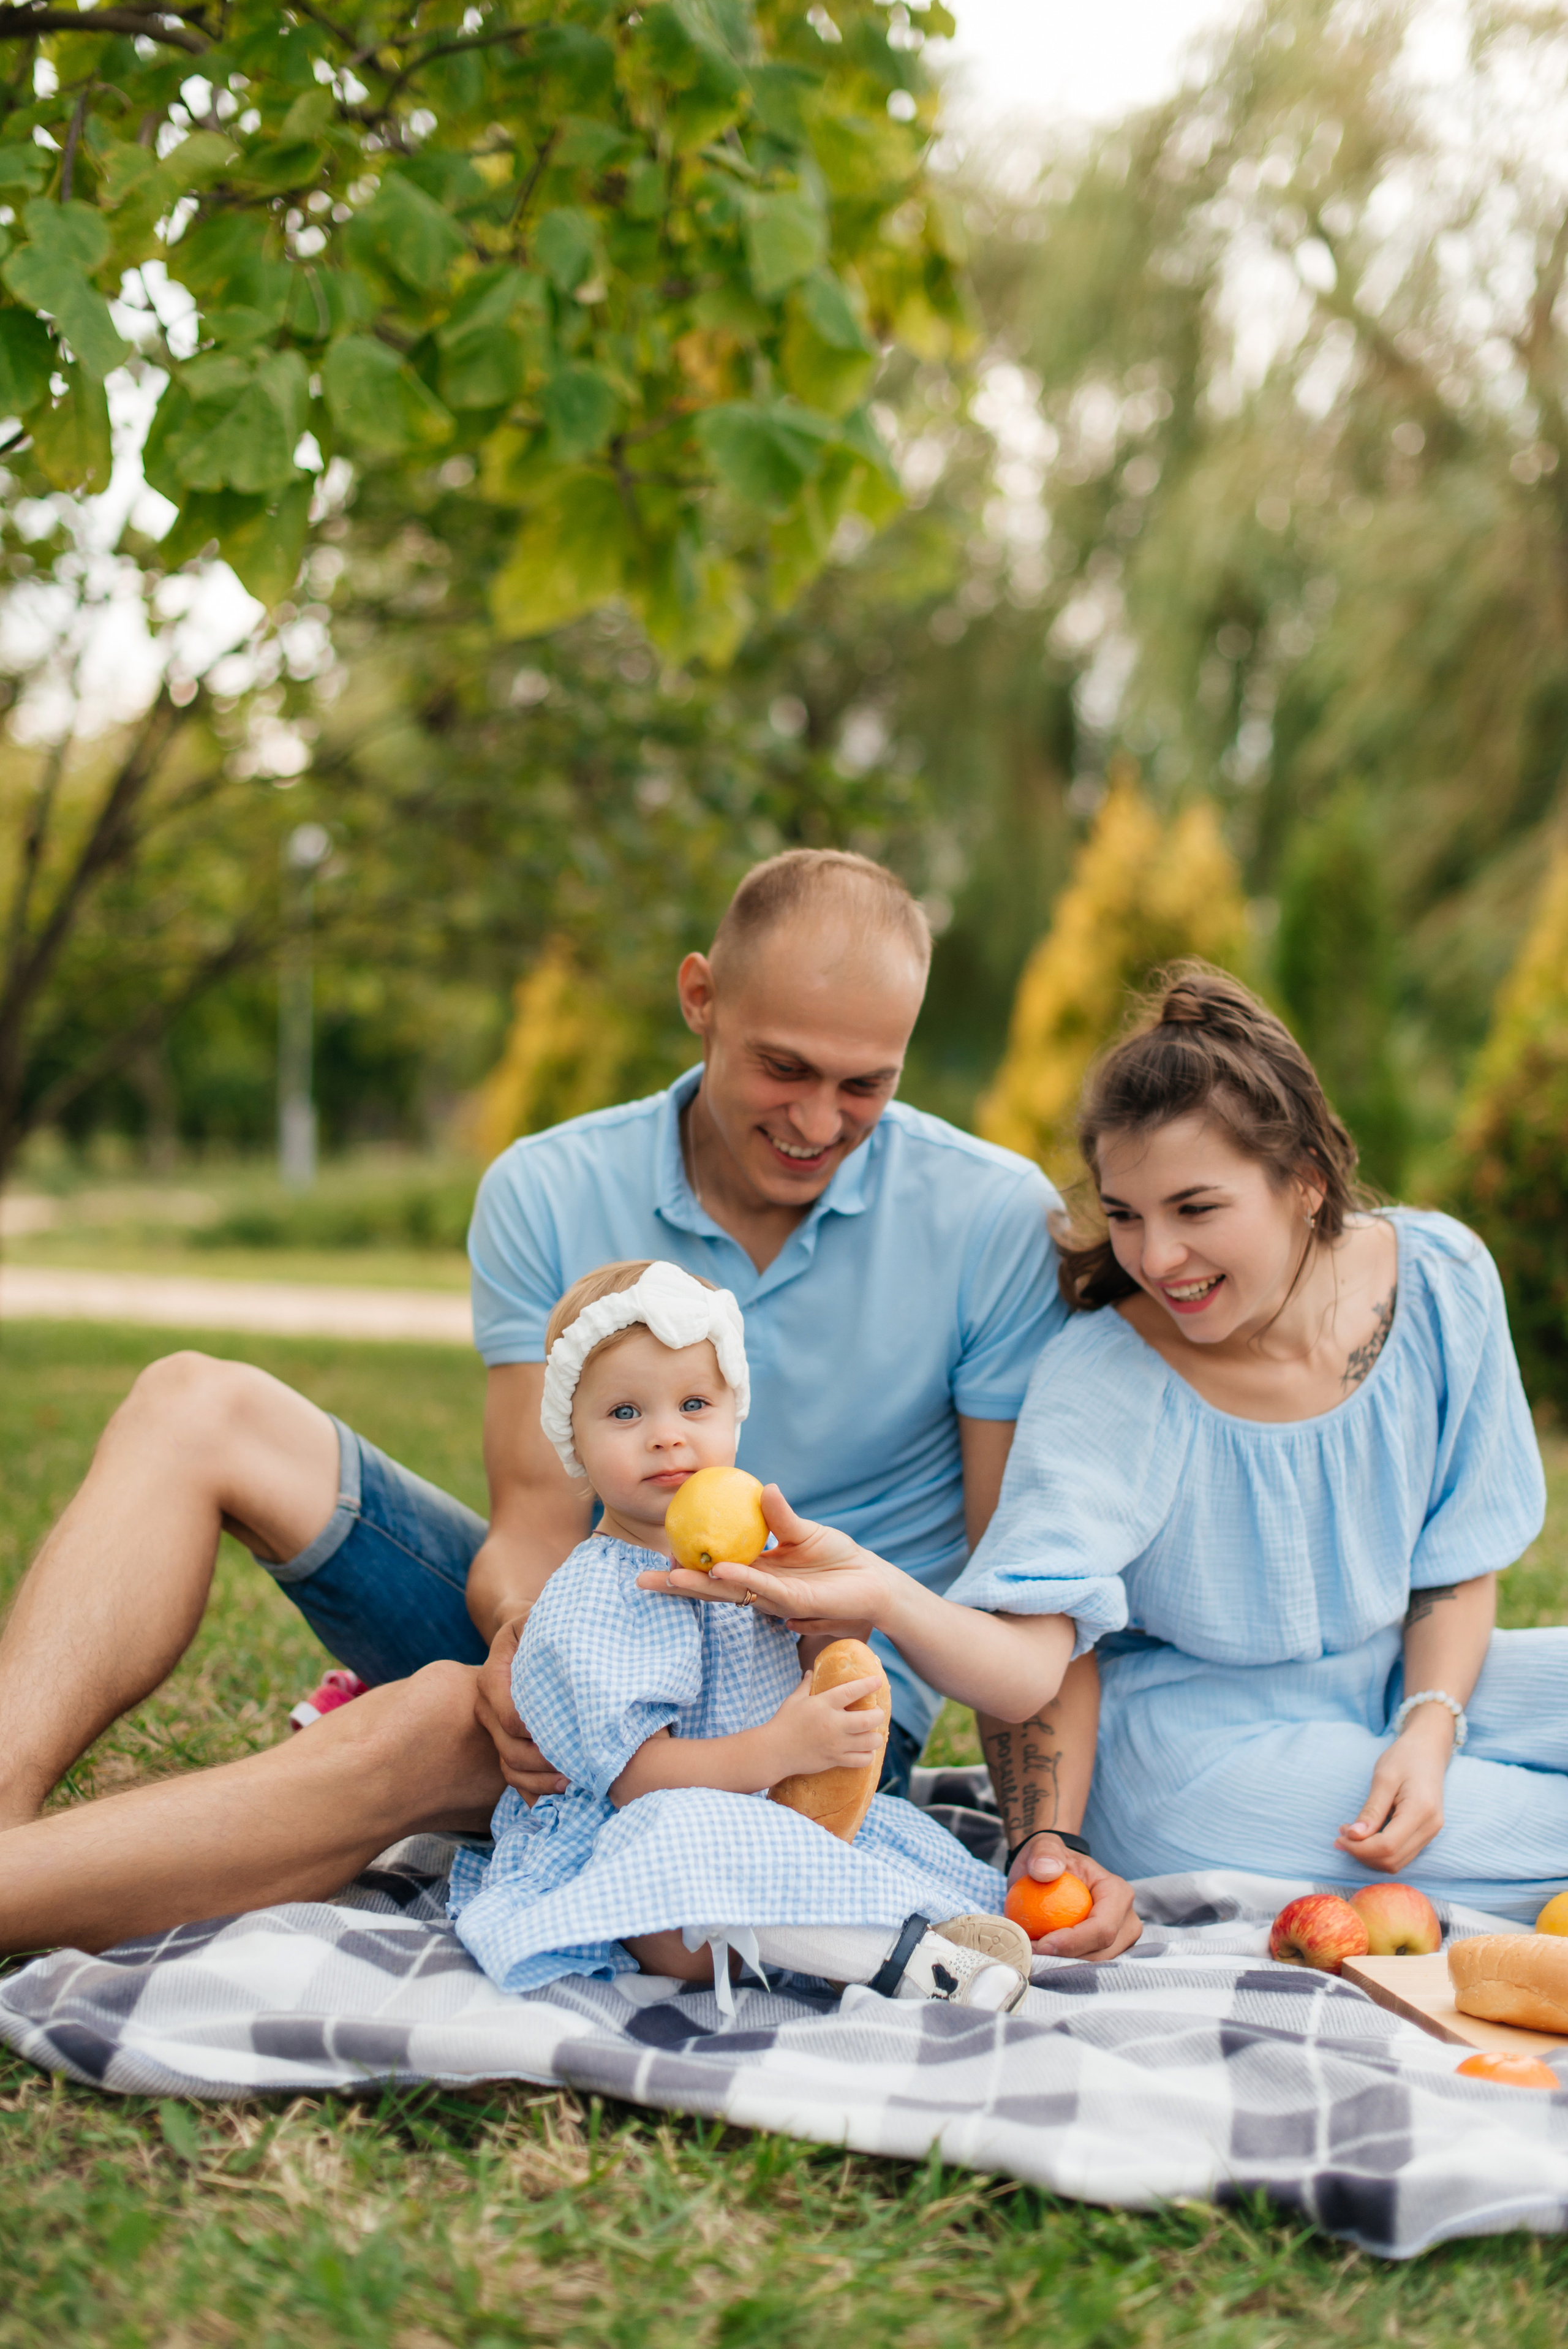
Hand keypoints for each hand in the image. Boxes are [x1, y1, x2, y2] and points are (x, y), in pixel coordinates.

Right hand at [473, 1614, 566, 1801]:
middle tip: (581, 1768)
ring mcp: (494, 1727)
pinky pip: (513, 1778)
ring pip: (510, 1768)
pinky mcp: (506, 1741)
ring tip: (575, 1783)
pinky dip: (535, 1794)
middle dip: (546, 1764)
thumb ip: (548, 1631)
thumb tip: (572, 1651)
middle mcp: (487, 1705)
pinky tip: (561, 1798)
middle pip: (511, 1749)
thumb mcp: (542, 1619)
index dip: (542, 1735)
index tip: (575, 1738)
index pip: (513, 1719)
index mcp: (494, 1675)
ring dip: (542, 1783)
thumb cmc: (544, 1625)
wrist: (530, 1632)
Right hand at [637, 1485, 897, 1629]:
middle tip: (641, 1579)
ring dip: (700, 1586)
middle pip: (710, 1588)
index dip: (685, 1567)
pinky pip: (763, 1588)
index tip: (654, 1558)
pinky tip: (720, 1571)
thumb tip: (763, 1486)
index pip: (712, 1570)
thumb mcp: (803, 1531)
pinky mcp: (795, 1602)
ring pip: (730, 1592)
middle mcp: (758, 1588)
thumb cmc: (837, 1557)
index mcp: (755, 1571)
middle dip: (676, 1586)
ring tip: (670, 1577)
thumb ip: (779, 1515)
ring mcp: (773, 1598)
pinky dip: (741, 1578)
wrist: (871, 1580)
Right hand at [767, 1669, 886, 1779]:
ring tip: (873, 1733)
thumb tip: (811, 1672)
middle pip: (868, 1719)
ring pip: (869, 1742)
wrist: (774, 1751)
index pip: (851, 1691)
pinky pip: (861, 1760)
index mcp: (823, 1705)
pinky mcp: (835, 1759)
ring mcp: (836, 1744)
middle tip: (877, 1713)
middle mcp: (833, 1724)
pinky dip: (867, 1755)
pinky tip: (865, 1750)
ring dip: (876, 1737)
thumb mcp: (794, 1700)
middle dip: (878, 1715)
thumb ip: (806, 1685)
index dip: (868, 1685)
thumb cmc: (783, 1722)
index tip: (877, 1681)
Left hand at [1008, 1832, 1142, 1960]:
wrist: (1054, 1874)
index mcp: (1118, 1893)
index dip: (1073, 1942)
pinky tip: (1042, 1962)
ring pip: (1096, 1968)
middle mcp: (1127, 1921)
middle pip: (1103, 1955)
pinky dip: (1065, 1970)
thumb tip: (1046, 1871)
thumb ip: (1044, 1853)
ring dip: (1064, 1968)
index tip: (1040, 1945)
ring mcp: (1120, 1941)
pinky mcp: (1107, 1954)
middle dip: (1066, 1961)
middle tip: (1031, 1953)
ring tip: (1034, 1956)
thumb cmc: (1051, 1861)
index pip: (1102, 1928)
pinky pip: (1088, 1970)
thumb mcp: (1045, 1847)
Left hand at [1335, 1715, 1450, 1871]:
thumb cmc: (1405, 1758)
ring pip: (1397, 1863)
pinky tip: (1366, 1835)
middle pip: (1392, 1860)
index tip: (1340, 1834)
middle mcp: (1431, 1827)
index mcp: (1421, 1811)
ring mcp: (1431, 1833)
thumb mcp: (1383, 1778)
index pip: (1387, 1846)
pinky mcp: (1426, 1834)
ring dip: (1369, 1855)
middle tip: (1342, 1833)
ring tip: (1351, 1834)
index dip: (1359, 1847)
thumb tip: (1354, 1837)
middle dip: (1361, 1853)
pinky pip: (1401, 1855)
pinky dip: (1380, 1852)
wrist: (1428, 1750)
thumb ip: (1371, 1809)